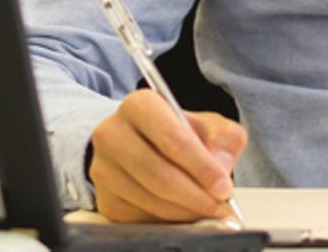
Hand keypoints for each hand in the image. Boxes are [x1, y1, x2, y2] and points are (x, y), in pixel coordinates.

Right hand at [88, 89, 247, 222]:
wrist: (142, 145)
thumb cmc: (177, 134)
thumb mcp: (208, 125)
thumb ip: (224, 139)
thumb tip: (221, 167)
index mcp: (139, 106)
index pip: (173, 140)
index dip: (202, 168)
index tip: (224, 188)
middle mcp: (112, 134)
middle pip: (159, 175)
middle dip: (197, 197)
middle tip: (220, 206)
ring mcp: (103, 169)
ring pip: (151, 201)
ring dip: (186, 212)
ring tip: (207, 210)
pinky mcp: (105, 199)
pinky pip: (141, 219)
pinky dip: (170, 221)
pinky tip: (184, 213)